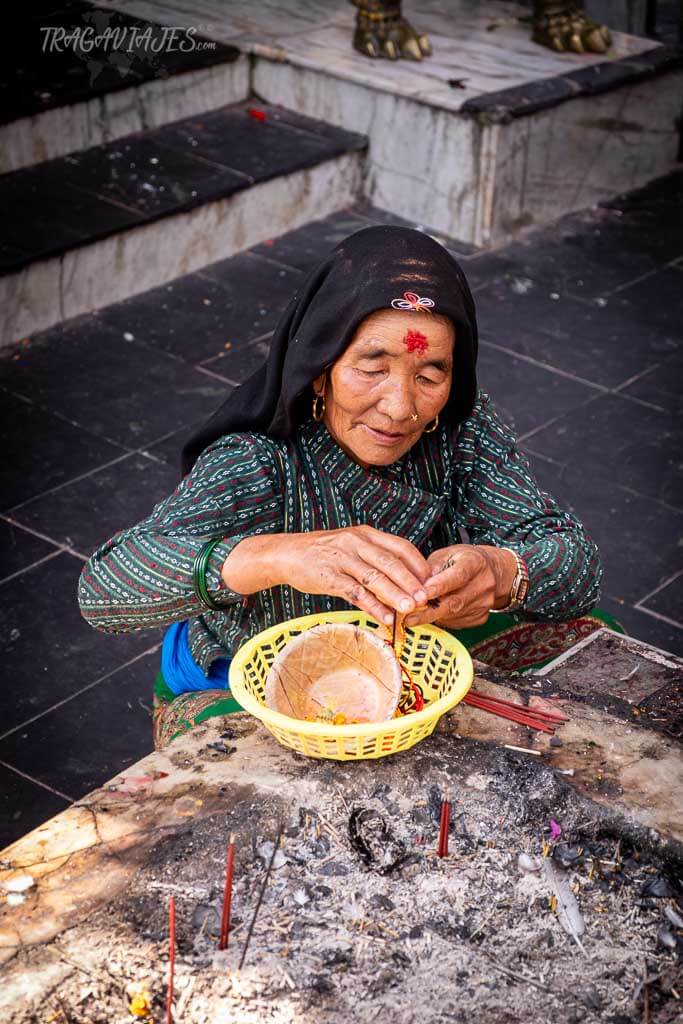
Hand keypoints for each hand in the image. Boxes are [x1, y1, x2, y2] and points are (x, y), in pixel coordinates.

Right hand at [222, 527, 430, 625]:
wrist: (287, 554)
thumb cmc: (323, 553)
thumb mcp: (351, 546)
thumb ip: (374, 557)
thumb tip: (402, 579)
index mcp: (365, 534)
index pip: (400, 547)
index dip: (418, 565)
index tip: (431, 581)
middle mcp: (356, 543)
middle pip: (391, 563)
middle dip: (411, 582)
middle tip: (426, 598)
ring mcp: (342, 559)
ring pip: (375, 578)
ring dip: (395, 595)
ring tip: (411, 610)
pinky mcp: (329, 576)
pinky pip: (356, 593)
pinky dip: (373, 606)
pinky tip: (385, 618)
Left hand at [404, 545, 516, 628]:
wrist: (492, 571)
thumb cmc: (464, 561)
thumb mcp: (447, 555)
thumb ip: (430, 569)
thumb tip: (414, 587)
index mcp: (474, 563)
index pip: (456, 577)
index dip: (438, 587)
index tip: (421, 596)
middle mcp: (483, 584)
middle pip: (454, 602)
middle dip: (428, 612)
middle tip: (409, 618)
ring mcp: (484, 603)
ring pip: (452, 615)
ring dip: (432, 616)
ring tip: (416, 614)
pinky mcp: (480, 617)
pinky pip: (456, 622)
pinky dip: (442, 619)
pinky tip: (437, 611)